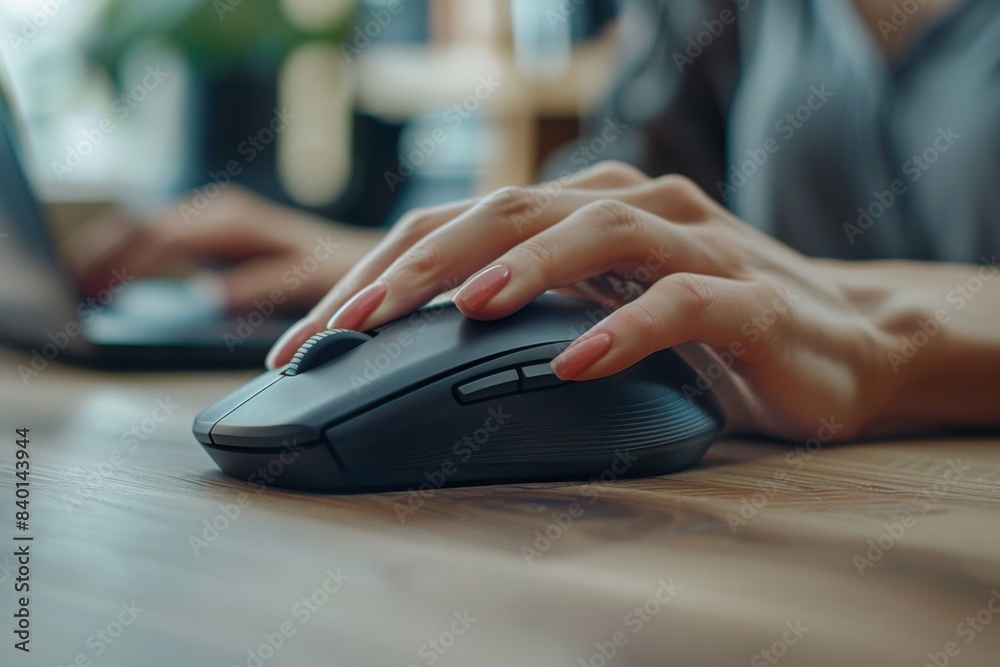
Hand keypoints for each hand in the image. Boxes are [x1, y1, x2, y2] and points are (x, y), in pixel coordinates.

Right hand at [69, 186, 382, 312]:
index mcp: (232, 221)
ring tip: (79, 286)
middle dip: (101, 254)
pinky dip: (129, 256)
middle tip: (71, 288)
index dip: (122, 262)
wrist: (361, 260)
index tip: (94, 290)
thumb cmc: (337, 268)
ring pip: (143, 229)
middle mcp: (217, 213)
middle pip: (139, 226)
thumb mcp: (306, 277)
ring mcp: (212, 221)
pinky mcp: (212, 236)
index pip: (159, 238)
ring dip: (109, 253)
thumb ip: (263, 285)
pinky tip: (112, 279)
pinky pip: (157, 239)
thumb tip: (214, 294)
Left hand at [266, 162, 895, 439]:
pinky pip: (681, 302)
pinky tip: (575, 363)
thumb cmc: (704, 332)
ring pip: (594, 232)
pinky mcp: (748, 296)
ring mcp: (692, 243)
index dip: (380, 270)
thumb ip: (528, 314)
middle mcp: (627, 208)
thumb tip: (413, 352)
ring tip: (461, 311)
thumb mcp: (598, 315)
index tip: (316, 335)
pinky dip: (623, 328)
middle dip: (419, 267)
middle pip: (507, 211)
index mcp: (577, 212)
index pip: (458, 222)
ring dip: (521, 269)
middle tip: (349, 324)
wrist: (846, 341)